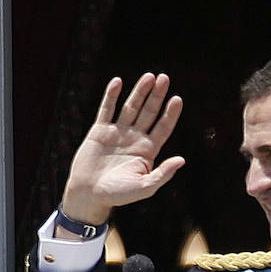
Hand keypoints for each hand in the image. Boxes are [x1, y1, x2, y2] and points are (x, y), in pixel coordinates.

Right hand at [60, 73, 184, 224]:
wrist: (89, 195)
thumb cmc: (117, 195)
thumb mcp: (145, 188)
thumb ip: (163, 174)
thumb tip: (182, 159)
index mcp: (147, 150)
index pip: (162, 127)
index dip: (170, 114)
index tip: (177, 99)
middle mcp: (134, 138)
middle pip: (149, 112)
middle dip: (156, 96)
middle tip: (164, 78)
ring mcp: (117, 133)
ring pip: (131, 107)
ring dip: (139, 92)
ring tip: (149, 76)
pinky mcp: (99, 131)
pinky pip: (106, 110)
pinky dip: (111, 96)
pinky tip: (118, 82)